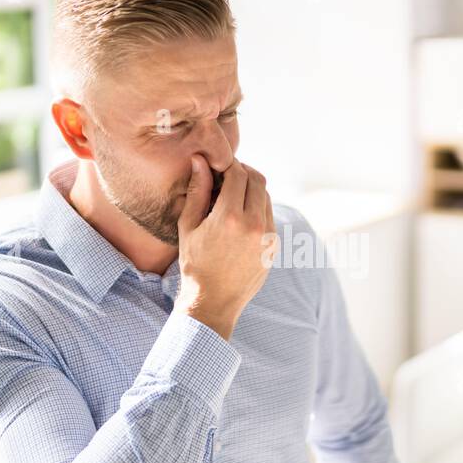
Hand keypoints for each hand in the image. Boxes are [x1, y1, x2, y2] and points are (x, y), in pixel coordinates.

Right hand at [174, 154, 275, 341]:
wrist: (213, 302)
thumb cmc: (194, 264)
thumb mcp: (189, 227)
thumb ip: (197, 191)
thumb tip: (200, 160)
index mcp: (230, 218)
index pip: (238, 173)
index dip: (229, 164)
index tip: (219, 165)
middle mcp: (254, 225)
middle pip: (258, 180)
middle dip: (244, 171)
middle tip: (228, 175)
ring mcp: (267, 236)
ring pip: (266, 196)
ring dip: (252, 189)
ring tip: (232, 196)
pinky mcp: (273, 246)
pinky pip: (269, 216)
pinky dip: (257, 207)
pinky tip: (240, 216)